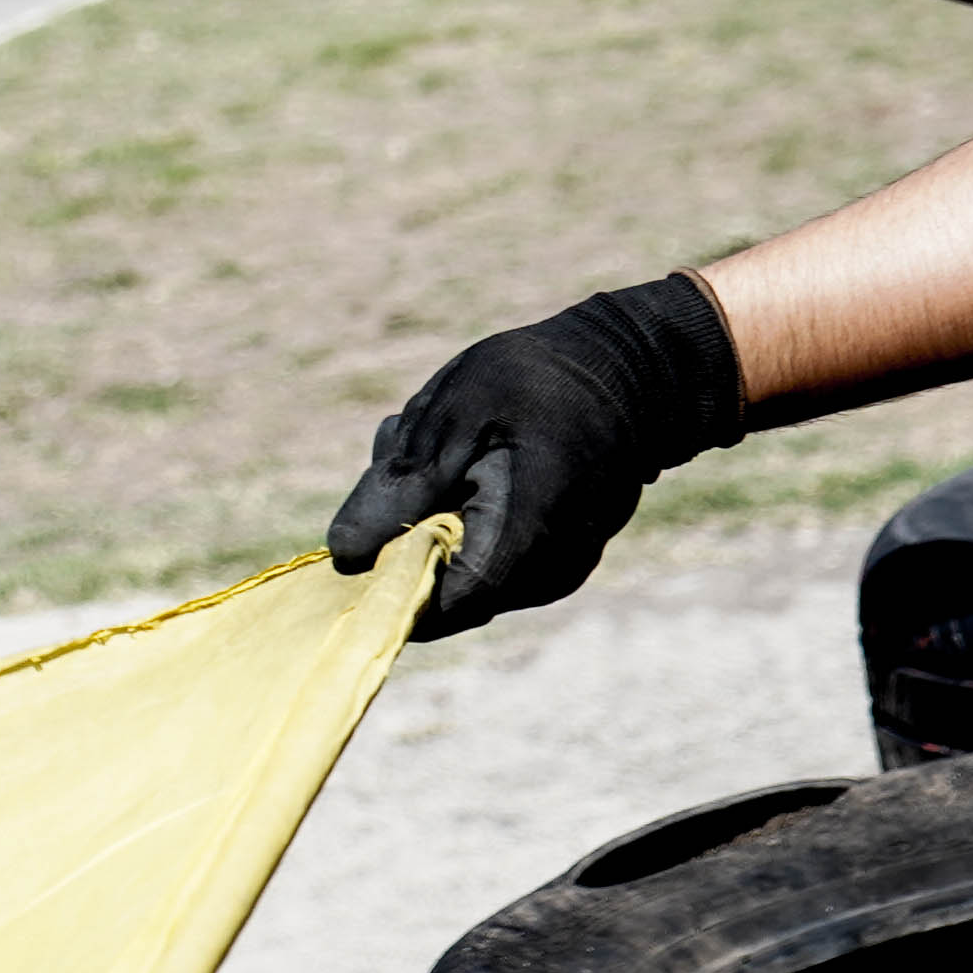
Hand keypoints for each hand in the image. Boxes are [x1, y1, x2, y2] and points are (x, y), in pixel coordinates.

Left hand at [323, 276, 743, 635]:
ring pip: (459, 571)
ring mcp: (556, 569)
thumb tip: (343, 554)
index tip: (354, 543)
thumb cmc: (540, 381)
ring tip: (433, 439)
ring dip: (425, 514)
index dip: (387, 585)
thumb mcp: (455, 415)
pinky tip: (458, 453)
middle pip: (443, 588)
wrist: (629, 368)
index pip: (444, 603)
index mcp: (527, 533)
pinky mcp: (553, 559)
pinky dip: (454, 512)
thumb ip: (400, 486)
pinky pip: (485, 555)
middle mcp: (548, 569)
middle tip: (397, 445)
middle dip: (401, 529)